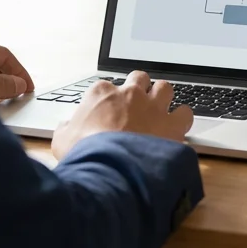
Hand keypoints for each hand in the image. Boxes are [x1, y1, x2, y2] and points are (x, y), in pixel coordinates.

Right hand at [52, 71, 194, 159]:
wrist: (111, 169)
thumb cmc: (85, 153)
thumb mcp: (62, 141)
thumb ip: (66, 130)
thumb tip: (65, 129)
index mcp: (102, 93)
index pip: (107, 87)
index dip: (109, 100)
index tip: (108, 112)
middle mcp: (130, 94)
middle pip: (140, 78)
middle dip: (140, 89)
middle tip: (137, 105)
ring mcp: (153, 107)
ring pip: (165, 88)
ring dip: (163, 99)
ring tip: (159, 113)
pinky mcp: (171, 124)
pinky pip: (184, 113)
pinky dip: (182, 120)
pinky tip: (177, 129)